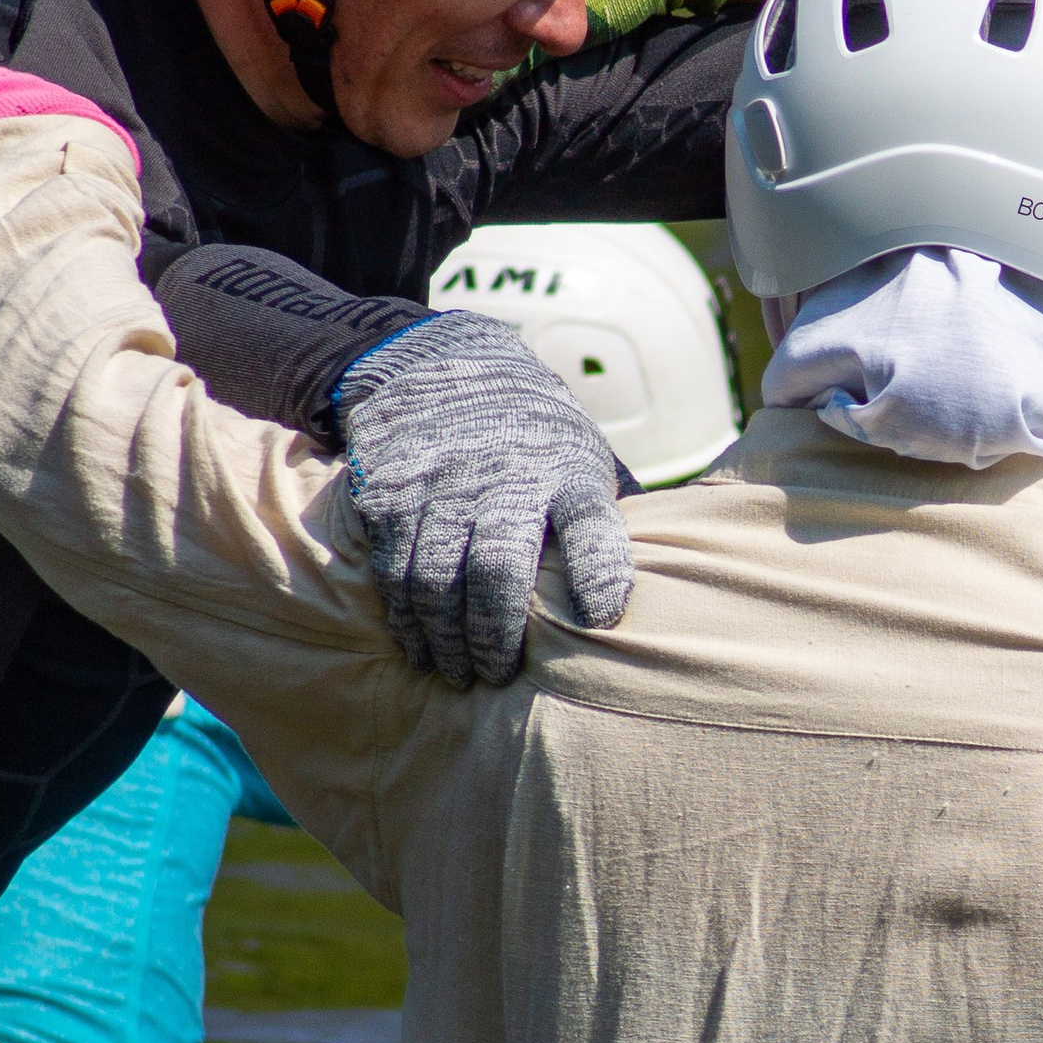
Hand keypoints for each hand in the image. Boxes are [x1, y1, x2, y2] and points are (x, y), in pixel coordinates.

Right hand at [331, 309, 632, 685]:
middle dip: (495, 636)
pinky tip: (417, 644)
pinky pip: (394, 568)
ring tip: (458, 674)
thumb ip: (602, 523)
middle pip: (498, 568)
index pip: (592, 526)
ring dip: (445, 639)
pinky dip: (404, 617)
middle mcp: (505, 477)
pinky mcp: (394, 492)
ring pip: (435, 580)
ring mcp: (444, 484)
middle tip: (497, 675)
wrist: (451, 367)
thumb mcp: (583, 461)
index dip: (599, 574)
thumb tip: (649, 599)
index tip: (602, 619)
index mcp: (568, 475)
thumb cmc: (536, 441)